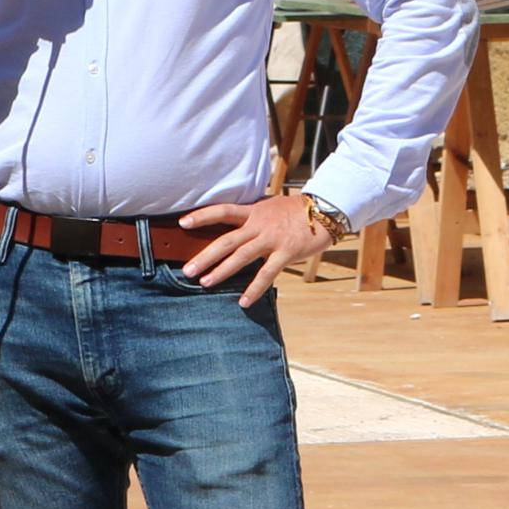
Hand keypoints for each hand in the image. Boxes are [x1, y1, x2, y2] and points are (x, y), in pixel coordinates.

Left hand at [177, 190, 332, 305]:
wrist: (325, 210)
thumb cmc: (297, 210)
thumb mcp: (271, 206)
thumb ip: (254, 215)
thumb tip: (237, 224)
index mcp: (254, 211)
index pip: (222, 211)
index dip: (202, 216)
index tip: (183, 223)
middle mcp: (259, 224)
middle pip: (226, 240)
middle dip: (205, 255)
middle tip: (188, 269)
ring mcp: (271, 239)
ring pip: (241, 256)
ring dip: (221, 271)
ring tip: (205, 283)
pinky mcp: (285, 252)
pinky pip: (266, 273)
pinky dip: (254, 289)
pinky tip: (243, 301)